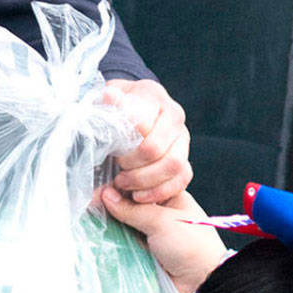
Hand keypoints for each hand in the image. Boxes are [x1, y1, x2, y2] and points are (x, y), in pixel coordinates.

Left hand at [101, 80, 191, 204]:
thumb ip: (108, 102)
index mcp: (154, 97)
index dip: (125, 144)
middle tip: (116, 171)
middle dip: (132, 166)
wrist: (131, 113)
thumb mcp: (107, 101)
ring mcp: (182, 139)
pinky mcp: (185, 158)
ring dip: (145, 180)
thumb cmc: (116, 109)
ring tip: (124, 183)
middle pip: (156, 149)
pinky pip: (182, 178)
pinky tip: (139, 195)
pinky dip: (159, 191)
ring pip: (173, 165)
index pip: (143, 124)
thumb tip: (110, 97)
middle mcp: (174, 116)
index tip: (112, 152)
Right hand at [101, 187, 225, 292]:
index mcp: (170, 198)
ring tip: (89, 217)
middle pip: (129, 203)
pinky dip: (111, 239)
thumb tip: (106, 195)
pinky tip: (95, 233)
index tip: (100, 188)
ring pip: (123, 223)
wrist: (201, 283)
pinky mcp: (142, 252)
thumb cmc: (190, 246)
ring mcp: (150, 233)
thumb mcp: (161, 221)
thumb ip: (131, 209)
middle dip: (111, 204)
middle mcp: (159, 213)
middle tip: (91, 202)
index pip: (141, 185)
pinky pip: (123, 242)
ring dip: (109, 222)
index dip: (121, 185)